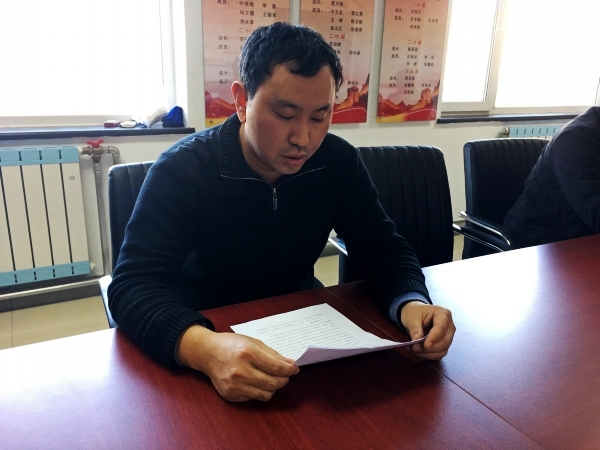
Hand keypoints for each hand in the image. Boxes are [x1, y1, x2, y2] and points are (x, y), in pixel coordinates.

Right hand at [177, 325, 298, 401]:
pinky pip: (253, 398)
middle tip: (285, 375)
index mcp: (247, 353)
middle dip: (283, 380)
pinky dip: (259, 391)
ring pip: (265, 394)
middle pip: (272, 383)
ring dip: (273, 388)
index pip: (275, 367)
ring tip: (271, 379)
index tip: (295, 369)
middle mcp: (240, 371)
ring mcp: (234, 385)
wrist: (207, 353)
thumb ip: (273, 354)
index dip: (289, 370)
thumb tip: (290, 364)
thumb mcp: (253, 342)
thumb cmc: (231, 344)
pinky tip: (255, 381)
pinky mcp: (230, 395)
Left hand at [400, 301, 454, 359]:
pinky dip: (428, 355)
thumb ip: (415, 329)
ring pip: (442, 349)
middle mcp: (449, 326)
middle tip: (414, 348)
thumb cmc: (415, 313)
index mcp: (443, 314)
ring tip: (413, 349)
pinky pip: (439, 354)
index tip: (425, 345)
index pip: (441, 327)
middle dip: (429, 348)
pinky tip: (418, 352)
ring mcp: (448, 336)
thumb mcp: (412, 318)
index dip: (434, 338)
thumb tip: (417, 340)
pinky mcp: (444, 345)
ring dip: (427, 353)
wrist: (415, 315)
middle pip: (444, 341)